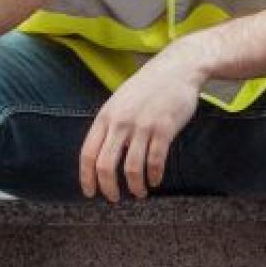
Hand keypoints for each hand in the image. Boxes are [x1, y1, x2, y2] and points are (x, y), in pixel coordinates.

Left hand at [77, 42, 206, 201]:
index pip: (88, 153)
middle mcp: (121, 122)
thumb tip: (102, 152)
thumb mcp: (121, 101)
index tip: (91, 192)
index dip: (87, 177)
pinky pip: (155, 161)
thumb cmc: (149, 86)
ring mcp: (143, 125)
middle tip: (114, 199)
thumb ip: (111, 124)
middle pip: (105, 165)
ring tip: (139, 192)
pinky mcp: (164, 128)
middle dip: (108, 188)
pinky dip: (154, 175)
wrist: (178, 67)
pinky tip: (155, 180)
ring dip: (135, 186)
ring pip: (132, 168)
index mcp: (106, 116)